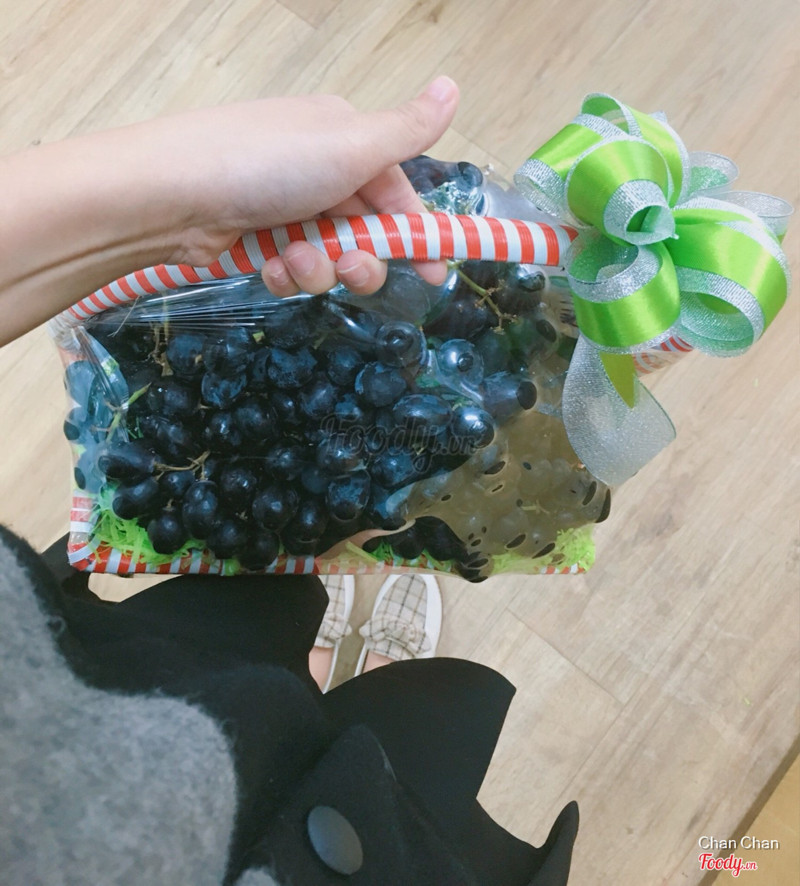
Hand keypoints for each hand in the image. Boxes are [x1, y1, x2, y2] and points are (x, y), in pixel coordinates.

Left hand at [0, 78, 458, 344]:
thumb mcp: (350, 144)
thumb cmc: (268, 164)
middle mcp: (317, 170)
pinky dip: (287, 274)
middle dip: (362, 259)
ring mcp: (285, 207)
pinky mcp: (257, 239)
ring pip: (330, 257)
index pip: (396, 193)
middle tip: (351, 269)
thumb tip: (455, 86)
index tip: (434, 275)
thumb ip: (407, 130)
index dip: (416, 235)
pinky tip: (269, 268)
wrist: (171, 194)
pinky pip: (293, 269)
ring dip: (319, 268)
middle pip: (365, 232)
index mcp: (344, 140)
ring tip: (293, 260)